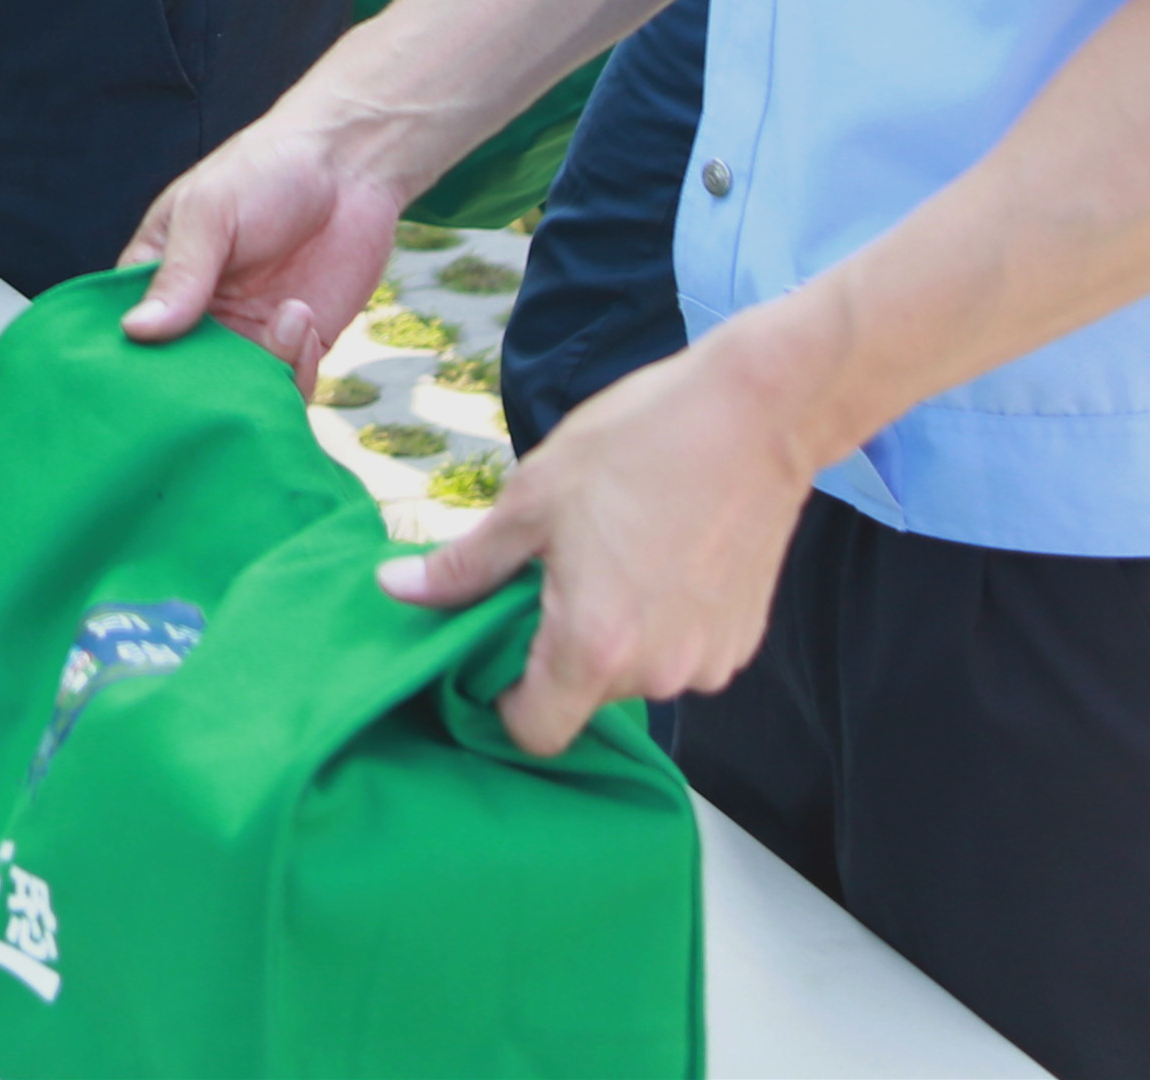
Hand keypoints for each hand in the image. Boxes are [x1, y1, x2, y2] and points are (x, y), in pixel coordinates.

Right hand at [115, 107, 413, 392]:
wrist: (348, 165)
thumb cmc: (264, 170)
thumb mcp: (209, 212)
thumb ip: (179, 273)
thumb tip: (135, 331)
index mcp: (157, 279)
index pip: (129, 335)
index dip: (135, 362)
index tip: (150, 372)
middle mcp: (198, 317)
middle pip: (180, 379)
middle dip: (200, 386)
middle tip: (226, 367)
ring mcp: (248, 335)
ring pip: (235, 395)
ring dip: (256, 378)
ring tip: (285, 318)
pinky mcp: (298, 346)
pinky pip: (286, 389)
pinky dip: (295, 374)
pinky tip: (302, 320)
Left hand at [381, 330, 818, 753]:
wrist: (755, 416)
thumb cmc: (637, 447)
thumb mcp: (529, 499)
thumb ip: (464, 565)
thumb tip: (394, 589)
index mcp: (594, 647)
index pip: (535, 733)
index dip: (502, 701)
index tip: (493, 646)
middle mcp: (658, 672)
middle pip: (582, 698)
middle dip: (553, 650)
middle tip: (550, 573)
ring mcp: (709, 662)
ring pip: (632, 675)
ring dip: (608, 633)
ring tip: (609, 554)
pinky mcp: (744, 641)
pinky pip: (678, 654)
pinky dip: (657, 623)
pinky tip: (657, 557)